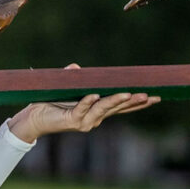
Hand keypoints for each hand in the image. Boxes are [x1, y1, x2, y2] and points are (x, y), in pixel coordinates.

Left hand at [7, 65, 160, 143]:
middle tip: (150, 96)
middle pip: (117, 108)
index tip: (155, 97)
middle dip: (134, 102)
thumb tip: (78, 68)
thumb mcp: (67, 88)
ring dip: (116, 101)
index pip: (121, 107)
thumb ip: (74, 78)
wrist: (33, 118)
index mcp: (97, 112)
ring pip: (103, 109)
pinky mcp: (71, 120)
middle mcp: (94, 118)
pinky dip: (89, 102)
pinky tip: (96, 95)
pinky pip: (82, 109)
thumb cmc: (51, 103)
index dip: (137, 103)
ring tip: (130, 94)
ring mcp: (84, 121)